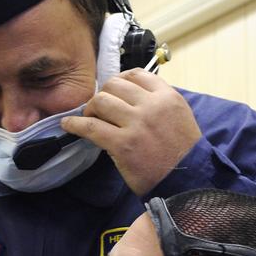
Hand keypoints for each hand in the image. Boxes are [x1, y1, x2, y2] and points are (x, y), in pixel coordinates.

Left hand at [62, 68, 202, 195]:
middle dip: (103, 95)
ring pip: (100, 101)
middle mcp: (152, 106)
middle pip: (114, 85)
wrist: (187, 180)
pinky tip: (68, 126)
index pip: (135, 74)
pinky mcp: (123, 144)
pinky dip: (75, 125)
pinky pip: (90, 127)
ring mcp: (137, 124)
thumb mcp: (178, 116)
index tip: (113, 93)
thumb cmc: (182, 152)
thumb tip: (128, 95)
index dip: (119, 81)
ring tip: (90, 120)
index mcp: (167, 97)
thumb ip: (157, 102)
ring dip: (90, 109)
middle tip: (100, 110)